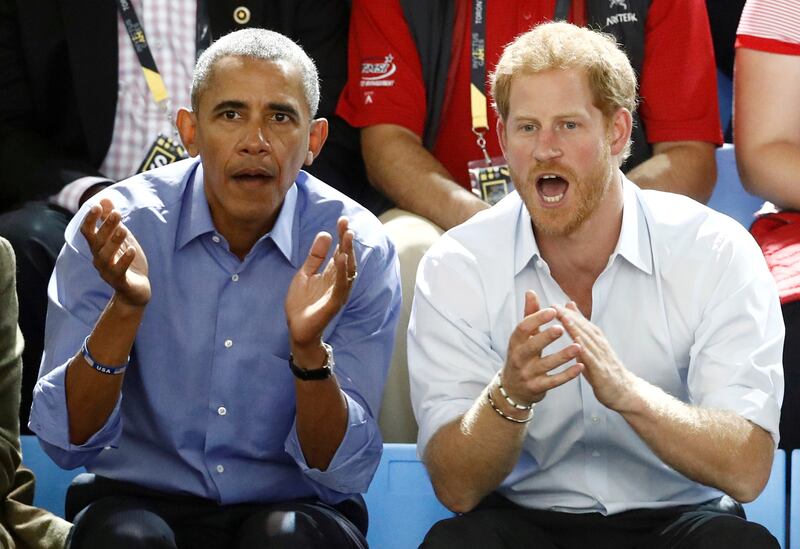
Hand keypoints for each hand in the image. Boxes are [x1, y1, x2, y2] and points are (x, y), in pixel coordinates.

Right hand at [80, 198, 149, 306]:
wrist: (136, 291)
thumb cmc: (127, 262)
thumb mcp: (122, 239)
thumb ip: (113, 221)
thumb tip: (105, 199)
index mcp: (98, 248)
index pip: (88, 232)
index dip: (90, 219)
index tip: (97, 206)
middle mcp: (99, 259)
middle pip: (97, 242)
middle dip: (106, 227)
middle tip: (118, 213)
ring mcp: (108, 272)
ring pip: (105, 256)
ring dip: (114, 242)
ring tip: (124, 229)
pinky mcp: (120, 282)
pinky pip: (119, 271)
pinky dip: (125, 260)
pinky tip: (132, 250)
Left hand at [285, 217, 356, 349]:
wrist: (297, 329)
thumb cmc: (302, 303)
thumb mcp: (305, 273)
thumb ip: (315, 256)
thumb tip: (325, 234)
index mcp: (331, 273)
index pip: (340, 251)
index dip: (341, 236)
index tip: (342, 220)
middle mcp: (338, 281)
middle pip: (347, 258)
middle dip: (347, 241)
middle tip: (346, 224)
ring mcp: (338, 292)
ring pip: (348, 270)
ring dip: (348, 253)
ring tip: (347, 236)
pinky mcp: (334, 303)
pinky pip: (341, 286)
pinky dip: (342, 272)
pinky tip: (340, 258)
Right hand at [501, 291, 582, 405]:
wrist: (512, 388)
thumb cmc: (521, 355)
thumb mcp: (522, 337)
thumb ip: (529, 314)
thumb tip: (531, 292)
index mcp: (515, 342)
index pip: (523, 328)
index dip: (537, 318)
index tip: (552, 310)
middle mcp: (518, 358)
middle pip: (531, 347)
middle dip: (546, 337)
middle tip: (561, 328)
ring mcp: (527, 374)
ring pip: (546, 364)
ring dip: (562, 356)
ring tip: (578, 347)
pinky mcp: (537, 387)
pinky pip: (554, 381)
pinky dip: (567, 374)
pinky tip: (580, 366)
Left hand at [556, 302, 635, 411]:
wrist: (624, 392)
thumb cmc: (604, 370)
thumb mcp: (592, 350)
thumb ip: (582, 334)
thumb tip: (571, 320)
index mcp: (596, 340)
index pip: (581, 322)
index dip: (567, 312)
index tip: (552, 304)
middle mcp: (600, 345)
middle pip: (583, 327)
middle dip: (568, 315)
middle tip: (553, 306)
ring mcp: (602, 357)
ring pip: (588, 339)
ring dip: (576, 327)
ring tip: (563, 317)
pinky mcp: (602, 371)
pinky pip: (592, 359)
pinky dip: (584, 349)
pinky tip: (575, 343)